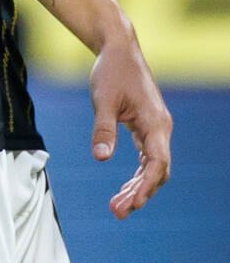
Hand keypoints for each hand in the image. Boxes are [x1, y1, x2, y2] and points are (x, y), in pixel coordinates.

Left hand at [90, 32, 172, 217]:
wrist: (119, 50)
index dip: (146, 185)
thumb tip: (102, 159)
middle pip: (157, 171)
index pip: (157, 163)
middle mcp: (161, 129)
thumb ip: (103, 129)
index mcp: (155, 123)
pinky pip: (147, 158)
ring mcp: (156, 129)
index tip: (132, 203)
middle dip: (140, 193)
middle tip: (117, 212)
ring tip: (117, 207)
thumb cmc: (111, 71)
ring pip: (153, 167)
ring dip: (137, 187)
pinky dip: (137, 175)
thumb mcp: (102, 99)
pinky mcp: (147, 128)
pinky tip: (124, 189)